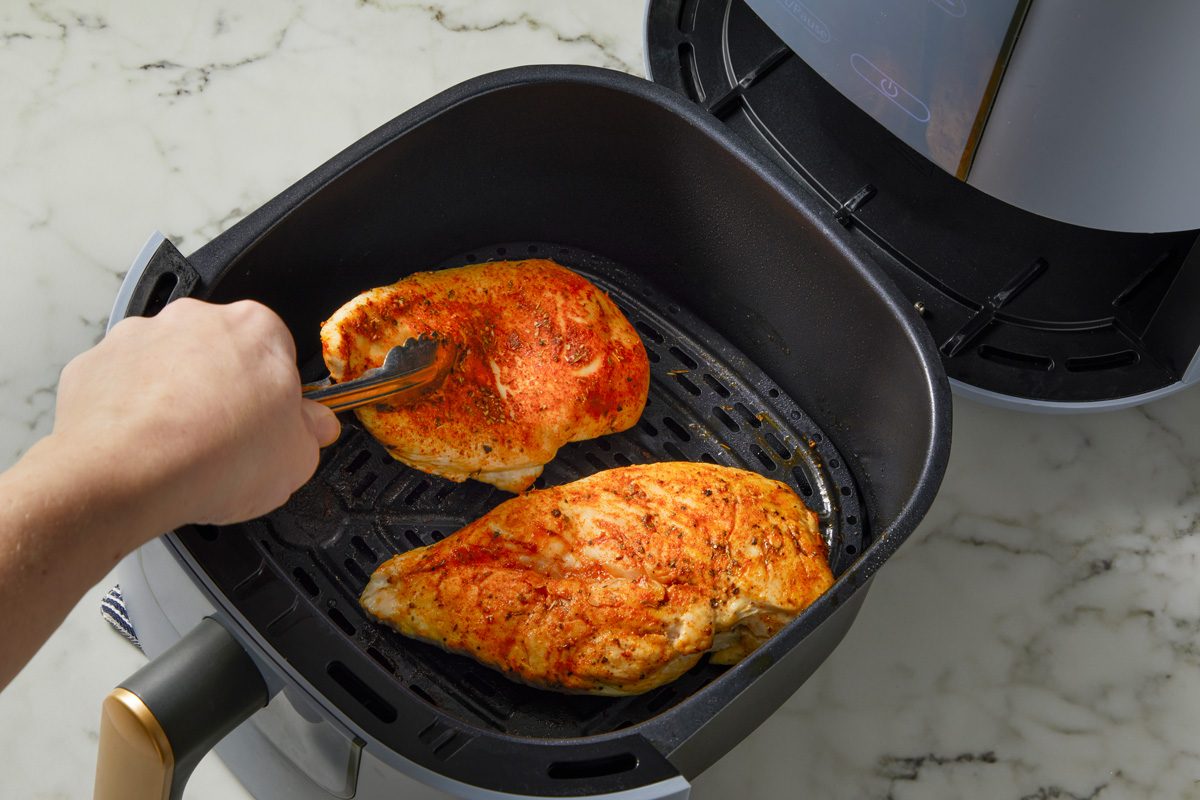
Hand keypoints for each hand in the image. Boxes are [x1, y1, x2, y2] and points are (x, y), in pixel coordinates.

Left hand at [49, 298, 338, 532]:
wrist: (127, 475)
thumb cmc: (214, 455)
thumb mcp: (297, 458)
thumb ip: (310, 433)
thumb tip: (315, 426)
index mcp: (257, 328)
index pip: (279, 352)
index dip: (278, 394)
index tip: (273, 424)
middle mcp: (196, 320)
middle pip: (221, 352)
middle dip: (225, 389)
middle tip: (228, 440)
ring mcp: (140, 338)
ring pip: (169, 366)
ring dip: (176, 397)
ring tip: (181, 451)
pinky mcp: (95, 365)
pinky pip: (122, 385)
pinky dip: (131, 412)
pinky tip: (143, 450)